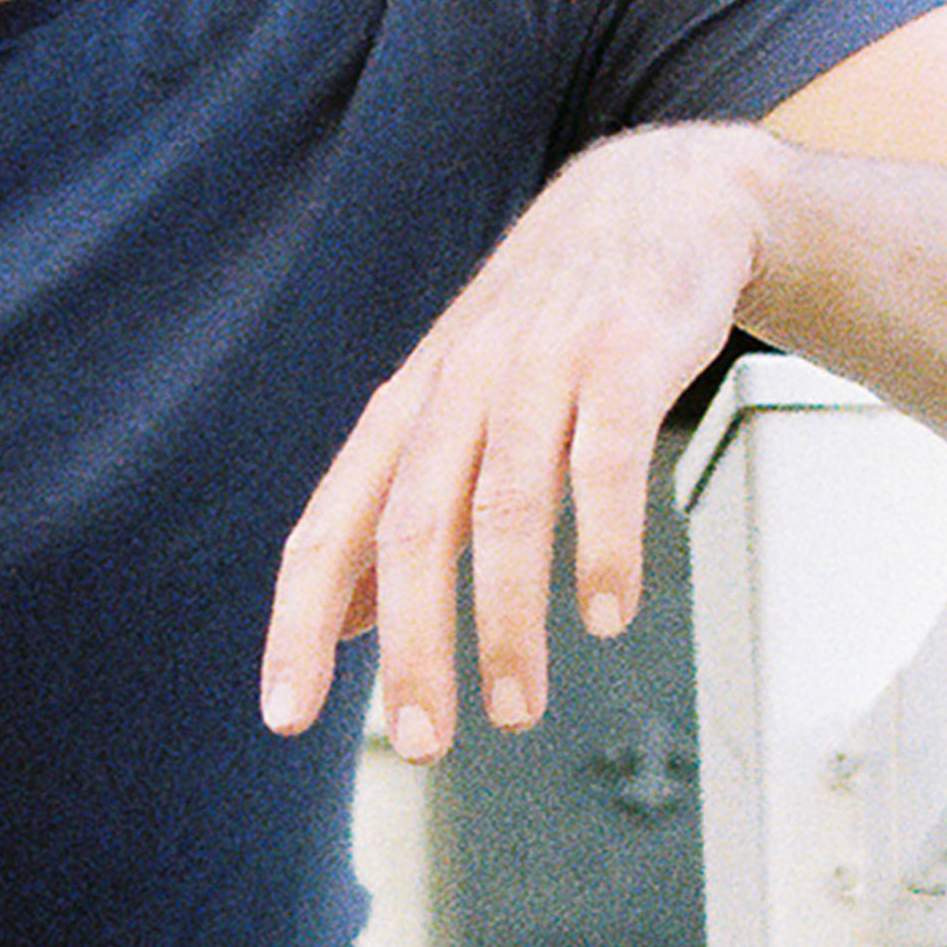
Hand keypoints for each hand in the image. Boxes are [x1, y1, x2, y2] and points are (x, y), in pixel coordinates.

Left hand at [260, 123, 776, 762]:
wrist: (659, 201)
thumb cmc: (548, 328)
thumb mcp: (457, 409)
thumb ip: (401, 510)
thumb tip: (346, 623)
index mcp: (404, 415)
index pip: (328, 531)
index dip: (299, 625)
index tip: (286, 718)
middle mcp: (457, 390)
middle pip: (410, 531)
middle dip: (411, 647)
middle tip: (423, 744)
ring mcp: (540, 366)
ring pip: (504, 506)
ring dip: (506, 619)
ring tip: (517, 710)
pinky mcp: (627, 354)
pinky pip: (605, 458)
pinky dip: (601, 541)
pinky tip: (605, 615)